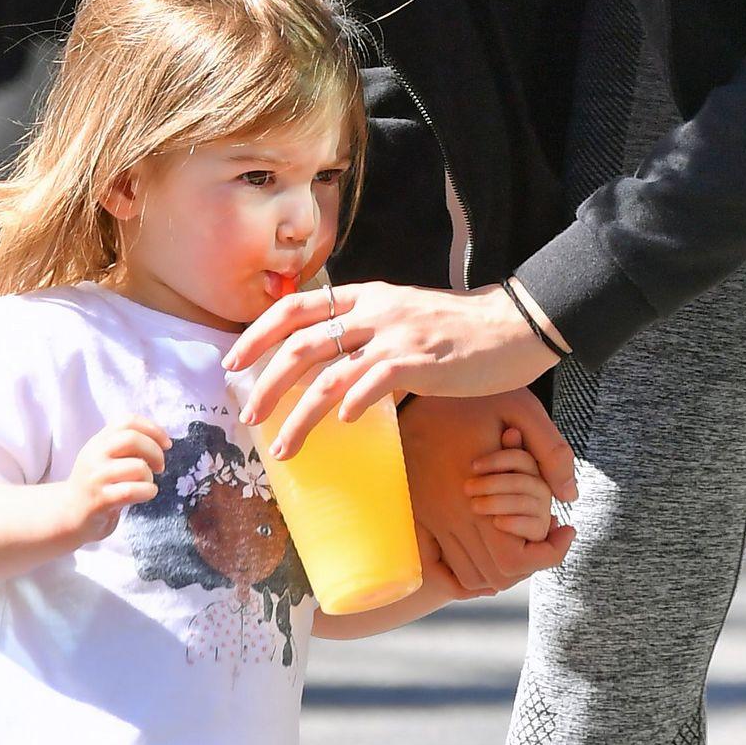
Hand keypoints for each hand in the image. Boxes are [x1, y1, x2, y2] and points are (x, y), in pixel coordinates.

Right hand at [62, 418, 170, 542]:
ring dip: (150, 476)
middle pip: (132, 438)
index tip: (166, 443)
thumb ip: (124, 446)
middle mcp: (94, 455)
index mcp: (98, 441)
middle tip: (160, 466)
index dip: (152, 428)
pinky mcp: (99, 500)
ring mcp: (96, 477)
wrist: (68, 514)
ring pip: (137, 466)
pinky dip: (148, 491)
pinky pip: (132, 490)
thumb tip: (159, 438)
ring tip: (146, 484)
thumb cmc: (96, 485)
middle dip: (155, 451)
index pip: (127, 421)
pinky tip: (146, 494)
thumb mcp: (104, 458)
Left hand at [225, 279, 566, 458]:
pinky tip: (341, 426)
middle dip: (266, 383)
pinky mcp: (418, 361)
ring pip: (326, 374)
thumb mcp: (402, 317)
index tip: (233, 362)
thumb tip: (331, 373)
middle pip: (300, 343)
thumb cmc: (458, 330)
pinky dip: (348, 407)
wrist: (512, 326)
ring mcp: (393, 335)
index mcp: (365, 297)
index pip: (296, 307)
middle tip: (248, 415)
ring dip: (297, 415)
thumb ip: (367, 334)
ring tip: (282, 447)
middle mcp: (373, 311)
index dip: (258, 333)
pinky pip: (369, 385)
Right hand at [402, 395, 575, 593]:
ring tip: (520, 537)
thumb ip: (550, 451)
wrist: (415, 379)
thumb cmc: (473, 394)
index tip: (564, 530)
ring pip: (467, 575)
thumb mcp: (522, 409)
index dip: (546, 555)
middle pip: (493, 576)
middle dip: (526, 563)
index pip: (513, 561)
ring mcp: (428, 518)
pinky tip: (485, 546)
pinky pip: (437, 565)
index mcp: (479, 496)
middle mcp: (450, 517)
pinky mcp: (415, 514)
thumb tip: (569, 496)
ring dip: (497, 568)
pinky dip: (461, 571)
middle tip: (546, 534)